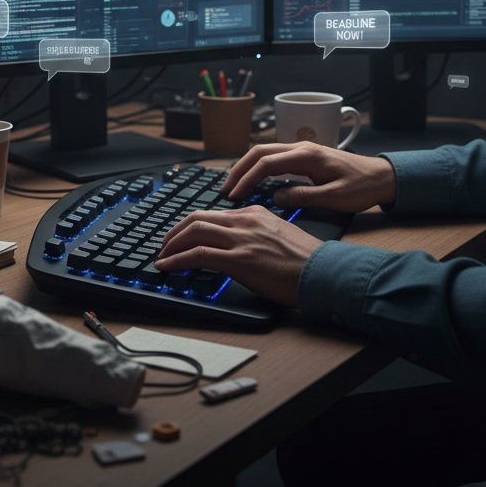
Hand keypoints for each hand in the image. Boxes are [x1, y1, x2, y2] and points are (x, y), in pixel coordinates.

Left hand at [154, 206, 322, 306]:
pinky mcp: (239, 259)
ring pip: (193, 232)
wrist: (324, 273)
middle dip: (174, 231)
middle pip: (197, 218)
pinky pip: (197, 255)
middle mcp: (245, 221)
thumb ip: (257, 234)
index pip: (213, 213)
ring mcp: (241, 239)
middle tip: (164, 244)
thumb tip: (240, 247)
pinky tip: (166, 267)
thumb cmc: (307, 262)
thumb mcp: (279, 236)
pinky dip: (177, 259)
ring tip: (161, 256)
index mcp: (254, 213)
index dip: (191, 225)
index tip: (181, 236)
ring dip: (171, 244)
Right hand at [223, 142, 396, 212]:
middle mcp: (301, 147)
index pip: (266, 163)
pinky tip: (253, 182)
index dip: (247, 179)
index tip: (234, 196)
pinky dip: (258, 168)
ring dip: (246, 168)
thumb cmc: (361, 188)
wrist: (382, 176)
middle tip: (225, 190)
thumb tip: (275, 197)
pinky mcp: (304, 156)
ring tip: (233, 186)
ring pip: (264, 153)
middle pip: (259, 152)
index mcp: (307, 156)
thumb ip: (303, 197)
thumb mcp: (334, 198)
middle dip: (239, 170)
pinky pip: (274, 158)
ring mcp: (302, 150)